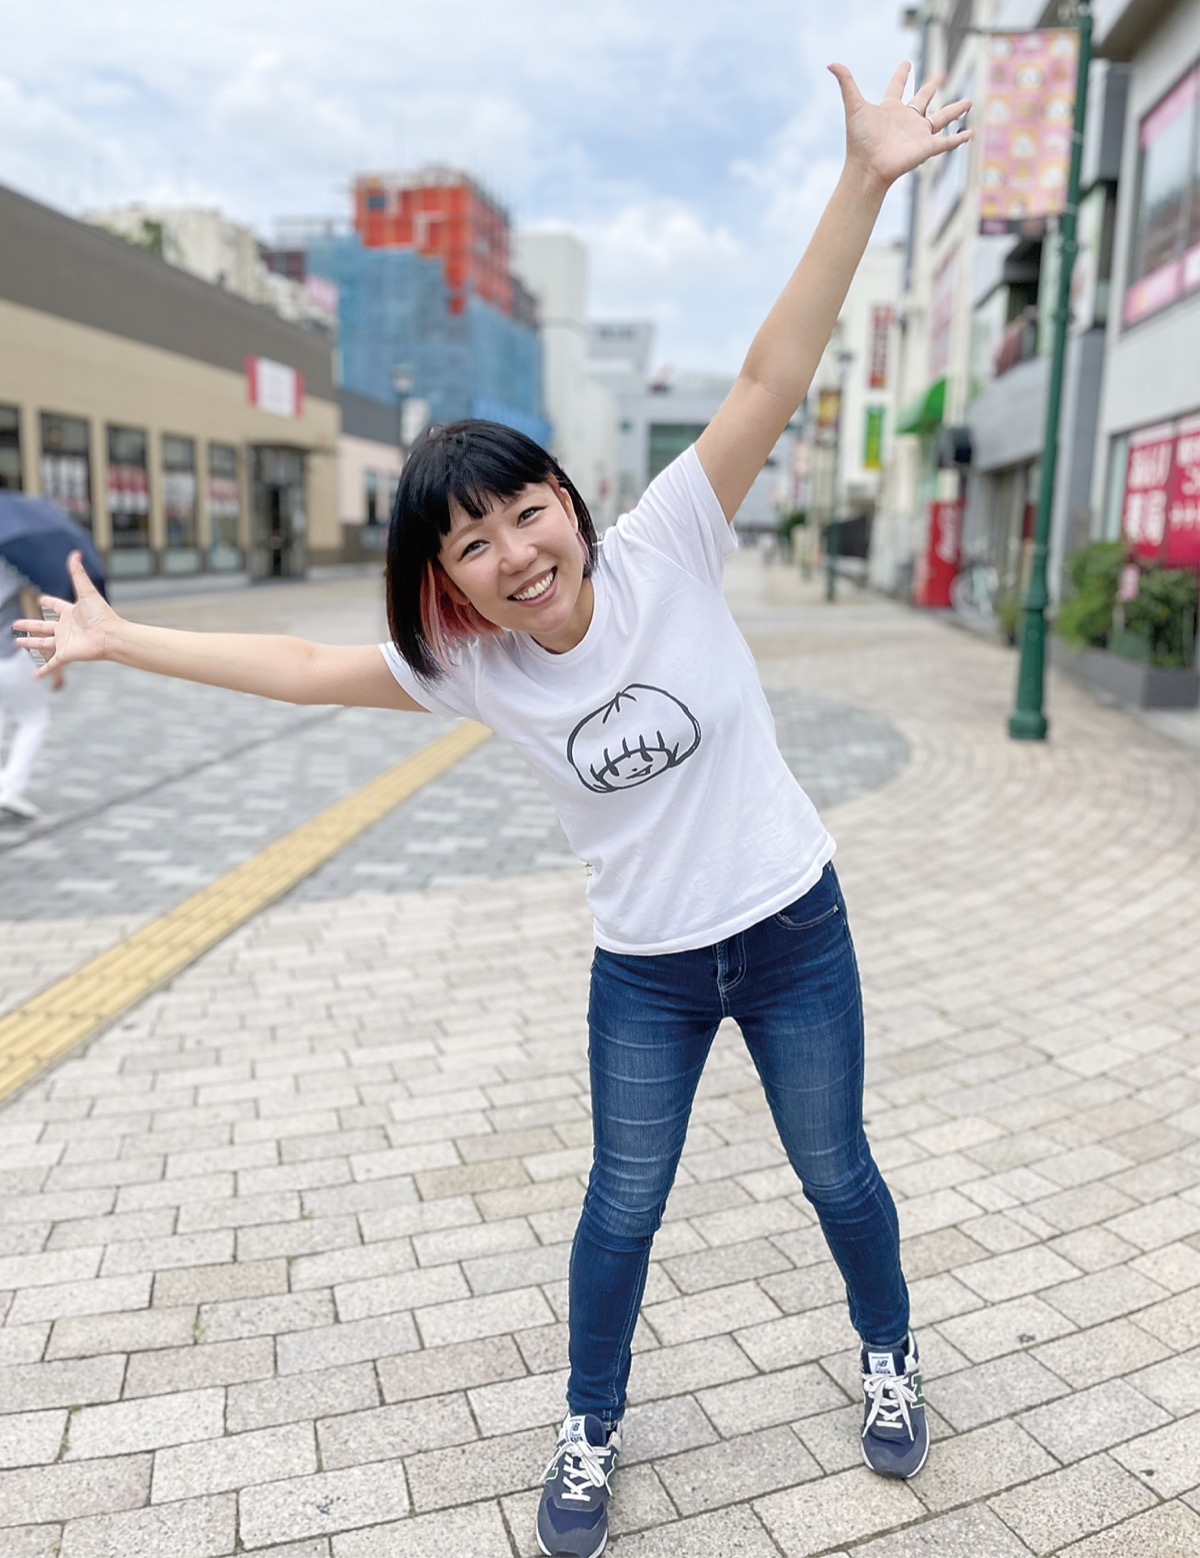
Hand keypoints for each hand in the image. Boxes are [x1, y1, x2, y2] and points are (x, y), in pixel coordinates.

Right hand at [12, 551, 117, 676]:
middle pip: (42, 625)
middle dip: (29, 624)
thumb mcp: (86, 592)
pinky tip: (34, 677)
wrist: (111, 636)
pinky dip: (42, 671)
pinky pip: (51, 664)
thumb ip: (78, 574)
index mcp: (71, 613)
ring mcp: (65, 642)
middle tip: (15, 624)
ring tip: (16, 642)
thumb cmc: (102, 615)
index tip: (41, 598)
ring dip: (29, 643)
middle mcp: (66, 628)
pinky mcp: (65, 654)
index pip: (56, 605)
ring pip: (42, 643)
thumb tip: (75, 553)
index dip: (49, 601)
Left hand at [829, 62, 971, 190]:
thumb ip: (846, 83)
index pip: (897, 86)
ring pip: (941, 118)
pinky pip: (946, 142)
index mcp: (890, 109)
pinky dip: (959, 138)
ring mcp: (918, 133)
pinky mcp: (926, 147)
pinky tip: (971, 133)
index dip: (901, 74)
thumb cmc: (859, 140)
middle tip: (941, 75)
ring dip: (955, 110)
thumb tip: (831, 63)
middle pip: (922, 99)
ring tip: (969, 101)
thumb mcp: (854, 107)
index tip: (906, 63)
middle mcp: (906, 119)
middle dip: (932, 87)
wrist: (867, 167)